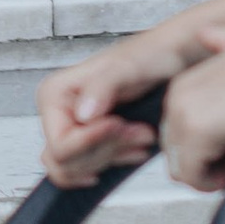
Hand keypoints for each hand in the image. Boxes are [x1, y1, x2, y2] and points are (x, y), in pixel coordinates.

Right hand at [36, 26, 198, 186]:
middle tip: (140, 131)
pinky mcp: (90, 142)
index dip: (91, 143)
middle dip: (106, 151)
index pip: (60, 146)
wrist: (170, 59)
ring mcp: (72, 130)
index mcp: (54, 95)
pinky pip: (92, 168)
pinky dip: (117, 162)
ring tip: (143, 135)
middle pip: (67, 162)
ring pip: (80, 168)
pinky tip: (137, 148)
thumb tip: (83, 114)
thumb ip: (101, 86)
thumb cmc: (149, 55)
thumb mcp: (126, 67)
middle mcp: (58, 114)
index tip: (120, 125)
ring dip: (116, 156)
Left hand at [161, 24, 224, 189]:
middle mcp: (177, 96)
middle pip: (175, 150)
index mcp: (185, 82)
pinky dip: (211, 182)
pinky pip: (193, 175)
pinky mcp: (197, 133)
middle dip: (202, 161)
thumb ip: (221, 42)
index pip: (176, 131)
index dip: (202, 146)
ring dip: (207, 173)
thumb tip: (206, 33)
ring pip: (181, 165)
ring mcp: (184, 113)